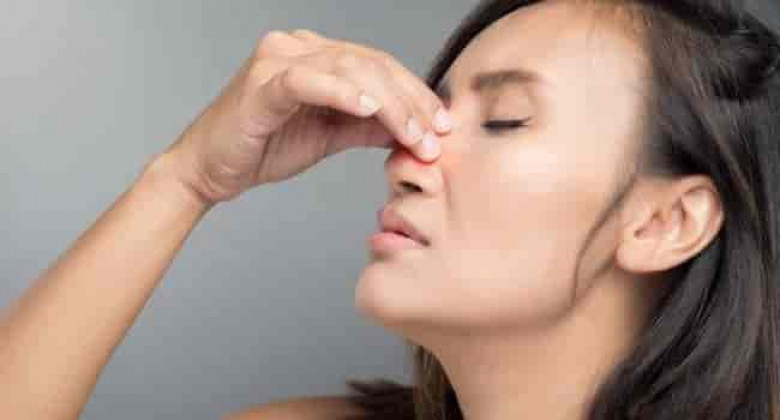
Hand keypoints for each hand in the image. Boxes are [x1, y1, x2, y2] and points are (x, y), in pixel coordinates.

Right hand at [159, 29, 452, 205]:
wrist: (210, 170)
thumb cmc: (263, 148)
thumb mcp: (329, 136)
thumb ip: (368, 127)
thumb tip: (413, 130)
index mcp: (315, 55)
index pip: (378, 65)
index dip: (415, 94)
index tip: (442, 125)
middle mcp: (297, 47)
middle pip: (370, 64)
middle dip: (410, 102)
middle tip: (435, 137)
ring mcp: (277, 60)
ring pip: (348, 69)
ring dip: (388, 104)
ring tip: (413, 134)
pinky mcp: (261, 83)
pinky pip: (308, 81)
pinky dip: (340, 93)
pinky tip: (368, 109)